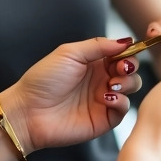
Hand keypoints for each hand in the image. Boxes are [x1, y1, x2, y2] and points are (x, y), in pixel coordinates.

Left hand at [0, 37, 142, 152]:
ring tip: (110, 84)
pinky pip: (124, 109)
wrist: (28, 111)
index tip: (126, 52)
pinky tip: (106, 98)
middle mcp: (101, 79)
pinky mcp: (104, 119)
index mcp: (93, 62)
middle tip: (119, 68)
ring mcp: (104, 99)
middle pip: (131, 70)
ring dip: (127, 83)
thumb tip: (126, 41)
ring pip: (132, 88)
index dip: (128, 52)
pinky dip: (121, 102)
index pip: (121, 53)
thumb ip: (98, 45)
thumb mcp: (70, 53)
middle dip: (130, 67)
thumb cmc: (43, 80)